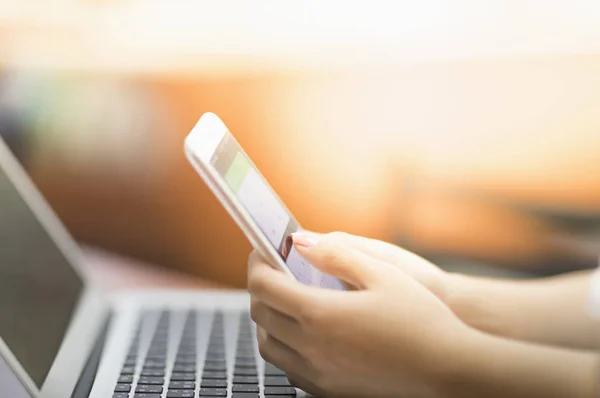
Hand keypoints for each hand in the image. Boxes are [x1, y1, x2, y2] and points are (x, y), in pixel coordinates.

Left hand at [248, 232, 471, 397]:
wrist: (449, 371)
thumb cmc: (421, 320)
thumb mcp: (381, 273)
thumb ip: (335, 254)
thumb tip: (300, 241)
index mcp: (319, 314)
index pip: (263, 286)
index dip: (256, 263)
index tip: (261, 251)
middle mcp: (310, 348)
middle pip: (260, 314)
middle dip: (260, 287)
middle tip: (273, 271)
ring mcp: (317, 374)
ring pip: (268, 346)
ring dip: (267, 319)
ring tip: (283, 300)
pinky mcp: (327, 390)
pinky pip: (288, 367)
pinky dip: (283, 346)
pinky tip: (303, 332)